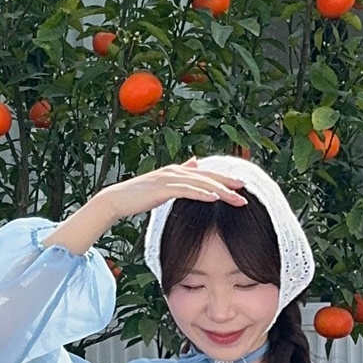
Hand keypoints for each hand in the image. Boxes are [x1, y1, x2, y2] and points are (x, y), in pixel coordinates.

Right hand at [95, 161, 248, 225]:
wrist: (116, 199)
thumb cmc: (139, 195)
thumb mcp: (163, 183)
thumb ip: (181, 173)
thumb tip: (195, 162)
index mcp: (178, 171)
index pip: (206, 175)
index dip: (225, 178)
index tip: (241, 185)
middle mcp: (176, 171)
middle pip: (208, 177)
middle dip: (228, 183)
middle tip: (246, 189)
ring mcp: (169, 179)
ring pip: (201, 184)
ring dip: (221, 190)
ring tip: (237, 198)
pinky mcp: (163, 188)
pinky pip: (187, 191)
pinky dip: (202, 193)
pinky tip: (214, 198)